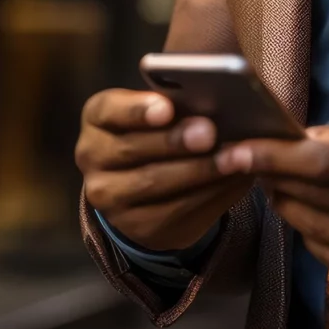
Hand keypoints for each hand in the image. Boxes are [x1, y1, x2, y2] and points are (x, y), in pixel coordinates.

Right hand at [77, 89, 251, 253]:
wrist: (148, 187)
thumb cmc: (160, 132)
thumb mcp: (160, 112)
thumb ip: (178, 105)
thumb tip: (217, 102)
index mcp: (98, 118)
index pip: (109, 110)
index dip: (137, 109)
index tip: (167, 108)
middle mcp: (92, 156)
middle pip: (132, 149)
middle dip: (175, 141)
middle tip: (210, 132)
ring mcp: (109, 196)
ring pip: (153, 183)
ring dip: (199, 170)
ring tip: (235, 158)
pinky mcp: (135, 226)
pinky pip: (173, 211)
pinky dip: (209, 194)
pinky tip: (233, 181)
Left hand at [220, 117, 328, 302]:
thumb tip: (294, 139)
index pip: (321, 163)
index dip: (272, 157)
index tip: (236, 150)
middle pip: (310, 197)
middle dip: (271, 178)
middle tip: (248, 162)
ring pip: (313, 229)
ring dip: (288, 206)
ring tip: (281, 186)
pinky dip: (313, 234)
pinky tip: (317, 217)